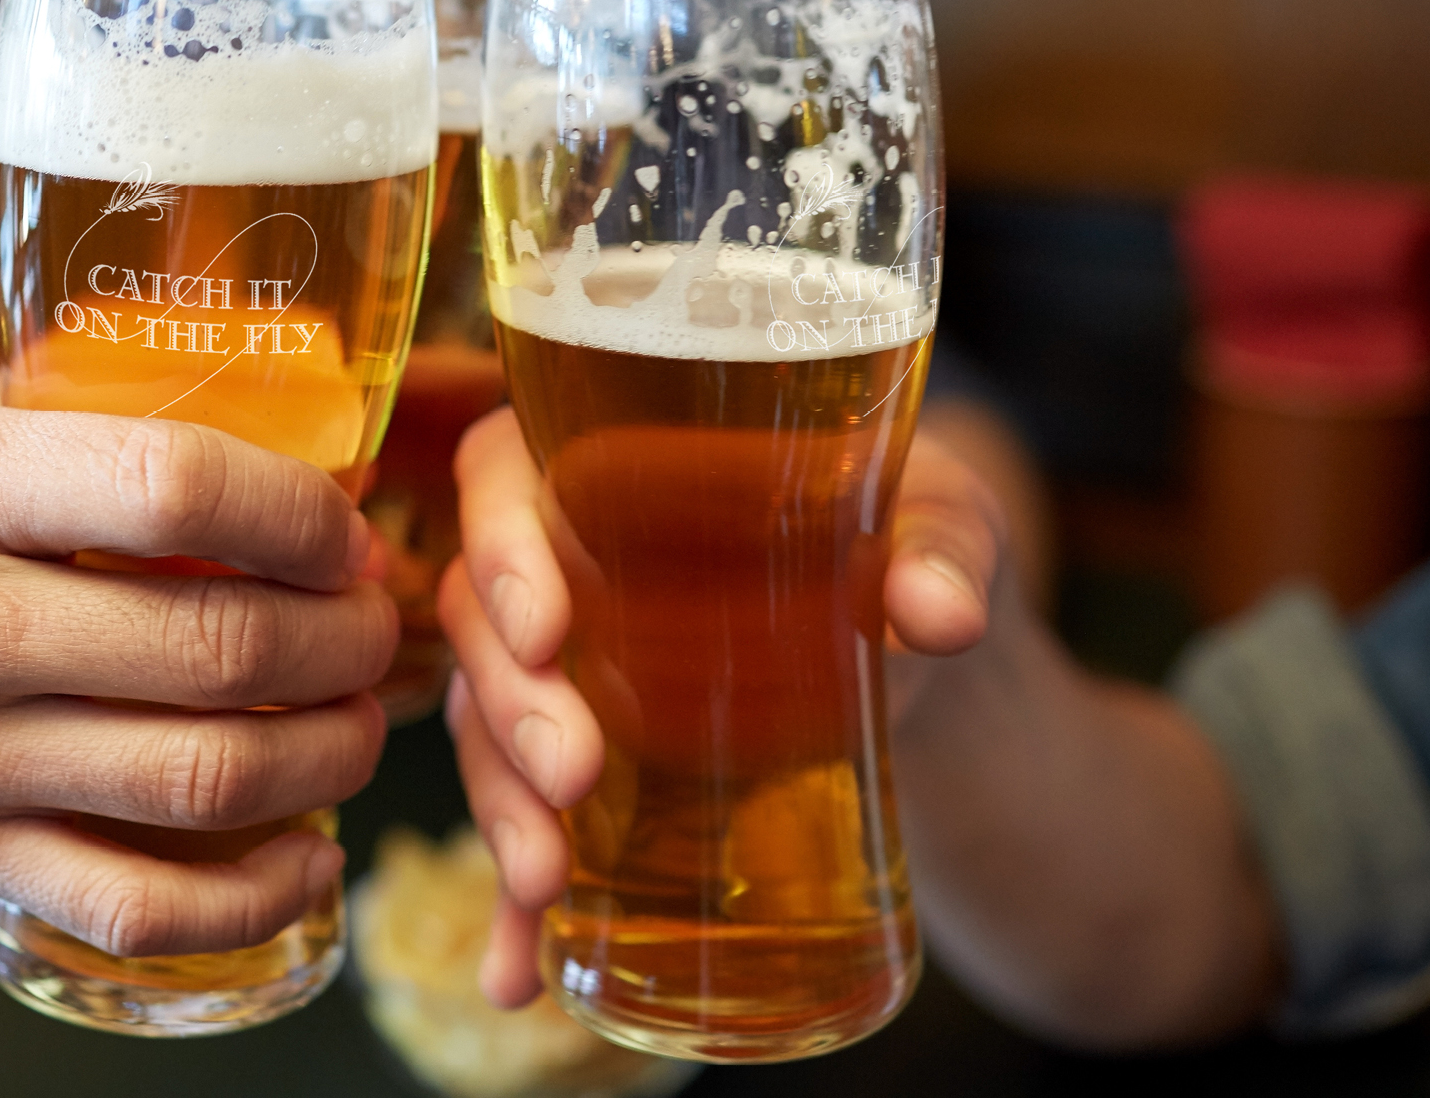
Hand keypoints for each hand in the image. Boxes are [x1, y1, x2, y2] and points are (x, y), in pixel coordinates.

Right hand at [0, 384, 399, 961]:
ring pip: (201, 779)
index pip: (174, 487)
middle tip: (379, 621)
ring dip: (327, 754)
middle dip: (344, 638)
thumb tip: (279, 413)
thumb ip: (81, 414)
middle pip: (215, 646)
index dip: (302, 511)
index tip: (348, 525)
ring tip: (361, 717)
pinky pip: (133, 904)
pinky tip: (309, 854)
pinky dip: (252, 895)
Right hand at [439, 409, 1001, 1006]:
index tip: (547, 627)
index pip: (503, 470)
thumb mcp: (944, 521)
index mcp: (616, 459)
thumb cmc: (910, 540)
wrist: (924, 650)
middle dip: (509, 703)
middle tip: (575, 770)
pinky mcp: (587, 769)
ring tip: (545, 878)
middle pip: (483, 616)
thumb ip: (945, 550)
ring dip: (500, 804)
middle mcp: (566, 560)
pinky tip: (518, 970)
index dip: (500, 544)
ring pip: (485, 725)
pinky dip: (515, 907)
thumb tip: (938, 612)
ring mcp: (567, 672)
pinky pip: (527, 825)